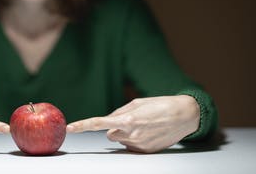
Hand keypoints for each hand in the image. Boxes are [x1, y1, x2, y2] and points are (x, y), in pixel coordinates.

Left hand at [66, 95, 199, 152]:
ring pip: (122, 140)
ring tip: (145, 125)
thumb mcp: (137, 103)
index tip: (70, 128)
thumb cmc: (160, 105)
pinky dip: (137, 140)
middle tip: (134, 120)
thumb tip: (108, 121)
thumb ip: (119, 112)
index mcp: (128, 119)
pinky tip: (150, 132)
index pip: (99, 124)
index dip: (83, 125)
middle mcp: (132, 134)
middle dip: (116, 128)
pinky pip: (133, 146)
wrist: (185, 116)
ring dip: (127, 134)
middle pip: (111, 134)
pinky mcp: (147, 152)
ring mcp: (140, 145)